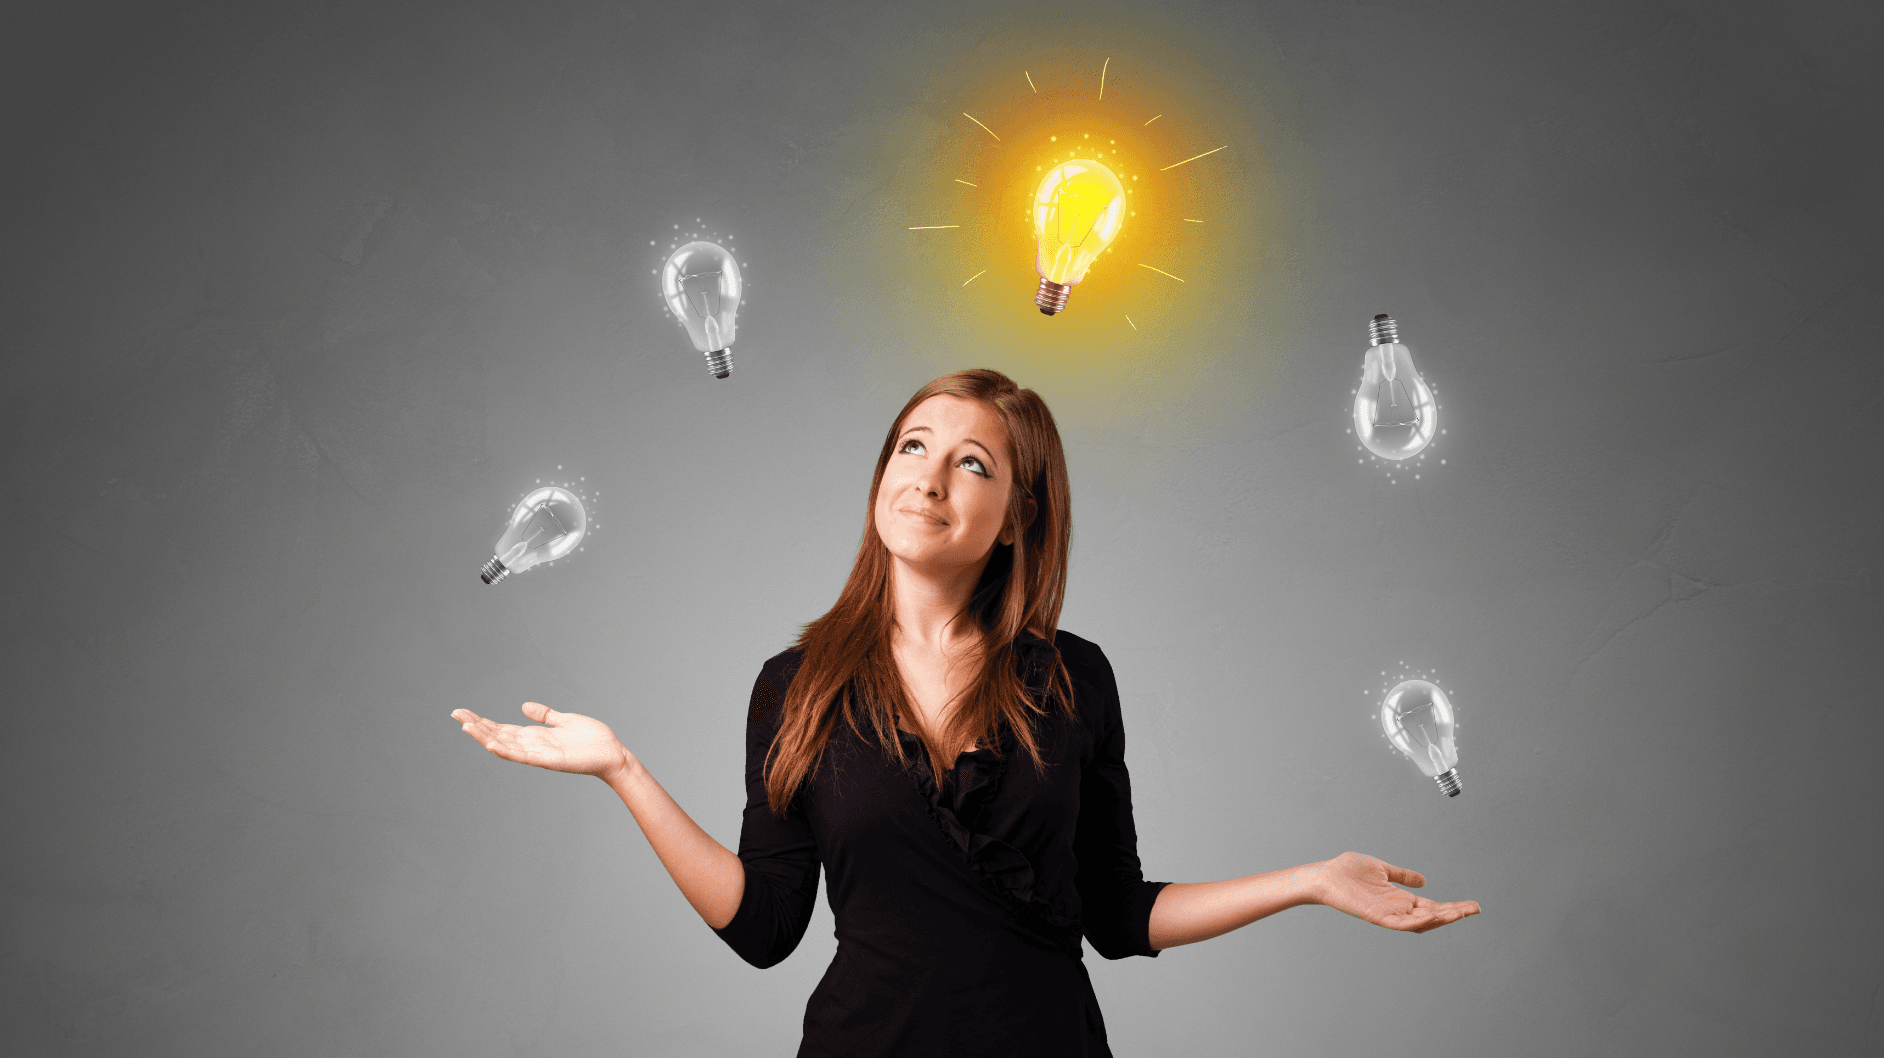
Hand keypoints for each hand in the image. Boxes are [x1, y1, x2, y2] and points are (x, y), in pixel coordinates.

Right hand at [451, 702, 631, 780]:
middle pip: (498, 736)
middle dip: (477, 726)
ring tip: (467, 726)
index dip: (483, 722)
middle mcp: (533, 746)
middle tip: (456, 715)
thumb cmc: (592, 741)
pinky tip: (491, 743)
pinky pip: (523, 756)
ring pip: (506, 746)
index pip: (503, 728)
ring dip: (485, 737)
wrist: (613, 755)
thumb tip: (524, 705)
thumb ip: (545, 715)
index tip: (463, 713)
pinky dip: (507, 750)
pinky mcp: (549, 761)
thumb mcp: (565, 720)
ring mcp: (539, 755)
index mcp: (536, 736)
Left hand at [1311, 851, 1480, 933]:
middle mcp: (1397, 909)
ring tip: (1460, 913)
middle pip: (1432, 916)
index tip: (1473, 905)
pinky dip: (1418, 922)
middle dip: (1454, 914)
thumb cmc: (1348, 871)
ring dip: (1441, 919)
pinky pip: (1401, 924)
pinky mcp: (1377, 917)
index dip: (1453, 907)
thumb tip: (1423, 880)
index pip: (1432, 906)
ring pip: (1420, 923)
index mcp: (1400, 899)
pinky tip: (1433, 916)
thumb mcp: (1382, 870)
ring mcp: (1388, 915)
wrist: (1325, 875)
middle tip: (1475, 909)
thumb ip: (1402, 875)